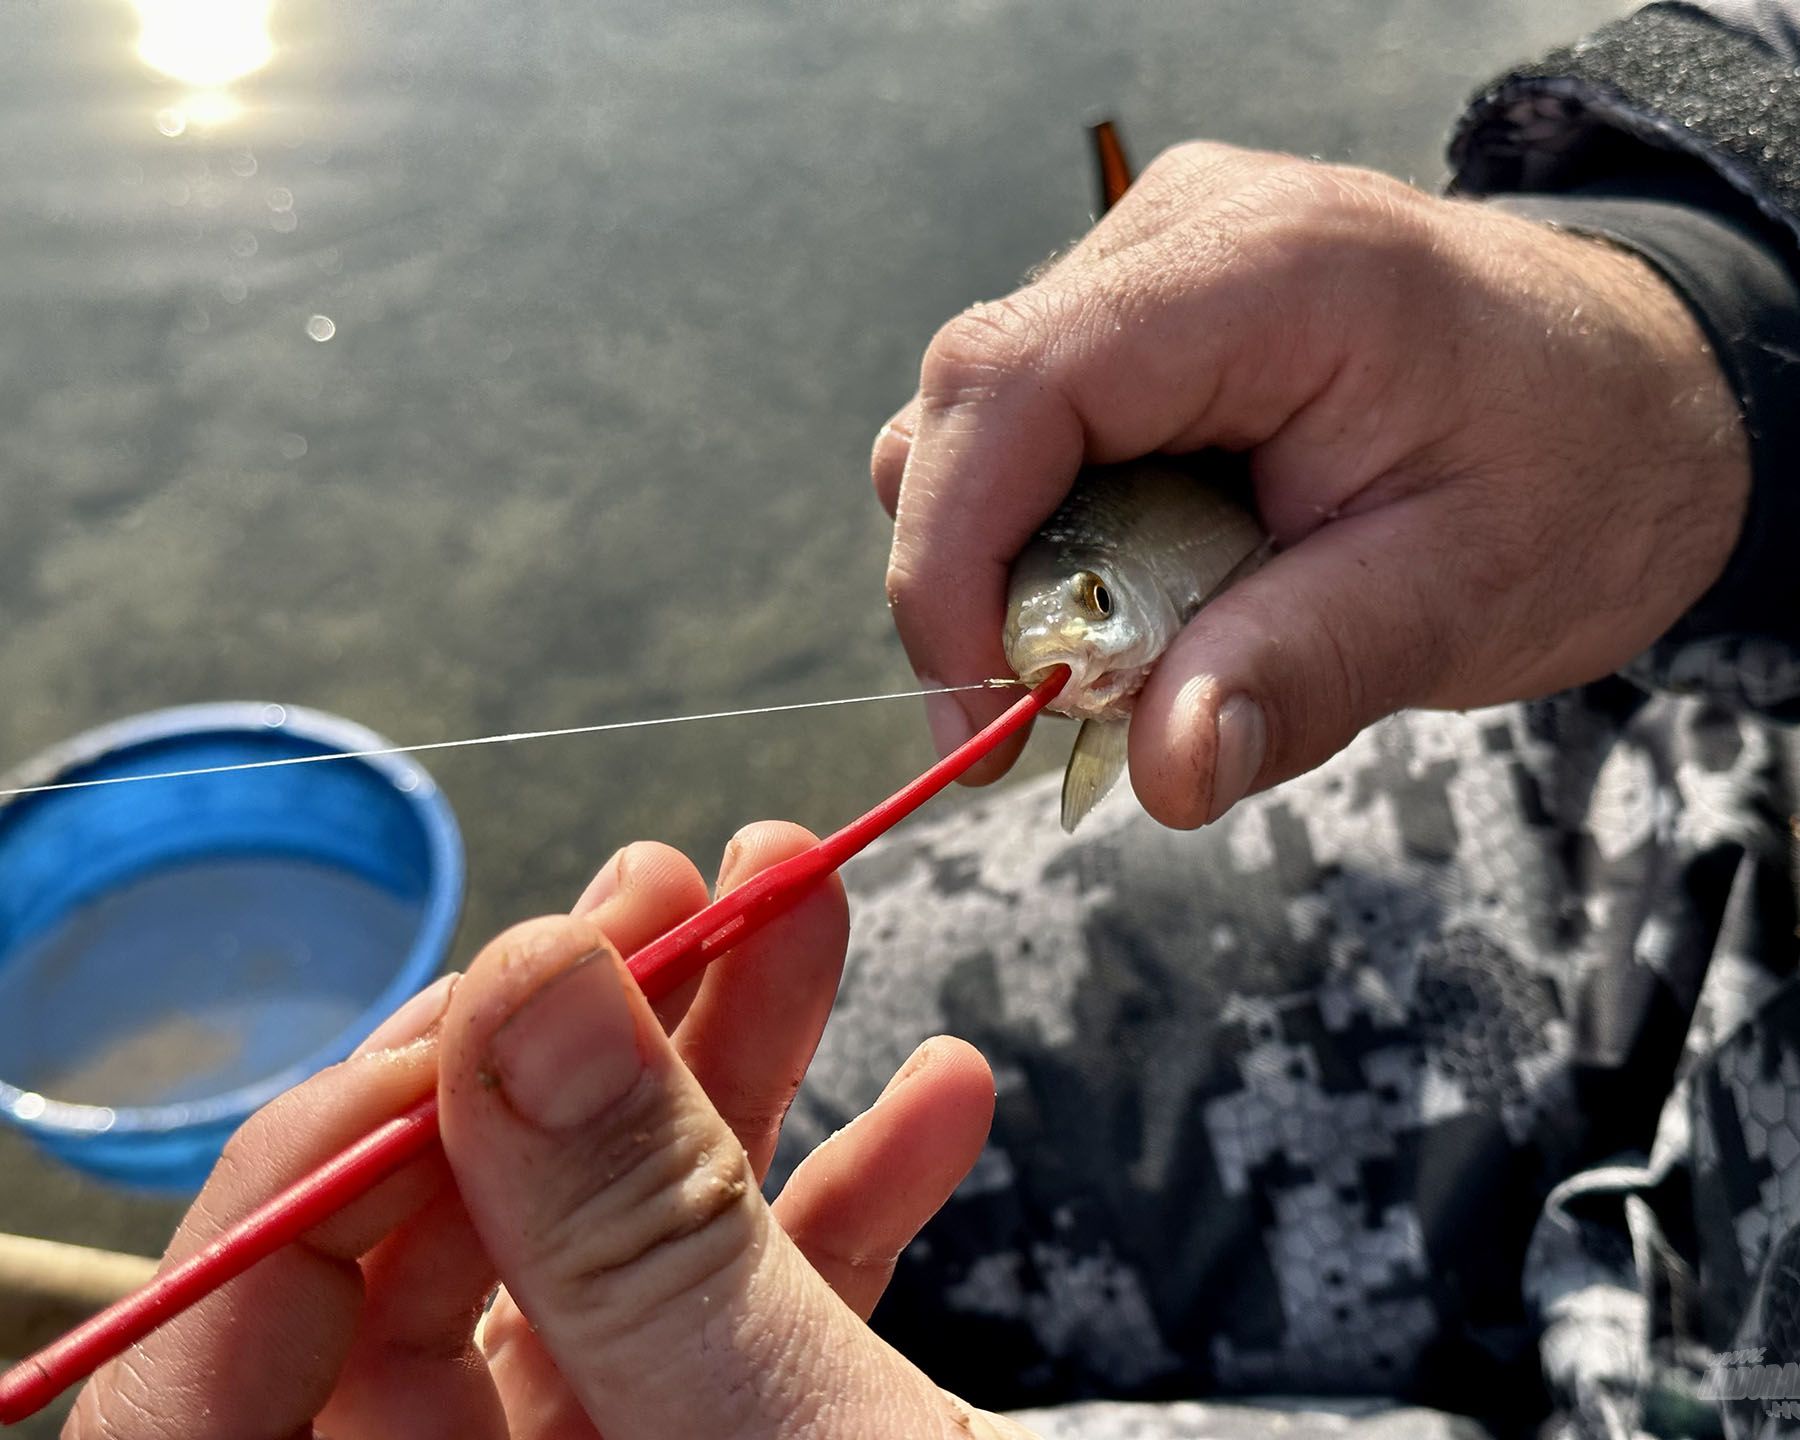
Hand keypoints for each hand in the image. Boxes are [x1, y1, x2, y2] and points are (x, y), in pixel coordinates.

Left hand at [67, 827, 1033, 1438]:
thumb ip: (637, 1237)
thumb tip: (523, 982)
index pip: (225, 1370)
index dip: (335, 1151)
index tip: (503, 987)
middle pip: (448, 1262)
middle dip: (572, 1053)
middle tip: (680, 892)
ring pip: (615, 1256)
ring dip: (725, 1077)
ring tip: (810, 911)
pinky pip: (752, 1319)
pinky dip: (842, 1202)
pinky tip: (941, 1097)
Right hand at [877, 143, 1748, 825]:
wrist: (1648, 398)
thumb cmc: (1576, 477)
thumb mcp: (1459, 597)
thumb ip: (1302, 677)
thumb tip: (1161, 775)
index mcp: (1271, 270)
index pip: (1012, 386)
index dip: (950, 559)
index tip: (984, 718)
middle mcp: (1185, 232)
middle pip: (968, 411)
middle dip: (985, 586)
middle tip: (1074, 715)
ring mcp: (1154, 261)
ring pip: (978, 432)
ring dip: (1023, 573)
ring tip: (1147, 649)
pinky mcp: (1145, 314)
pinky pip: (1034, 438)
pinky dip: (1060, 544)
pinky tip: (1158, 588)